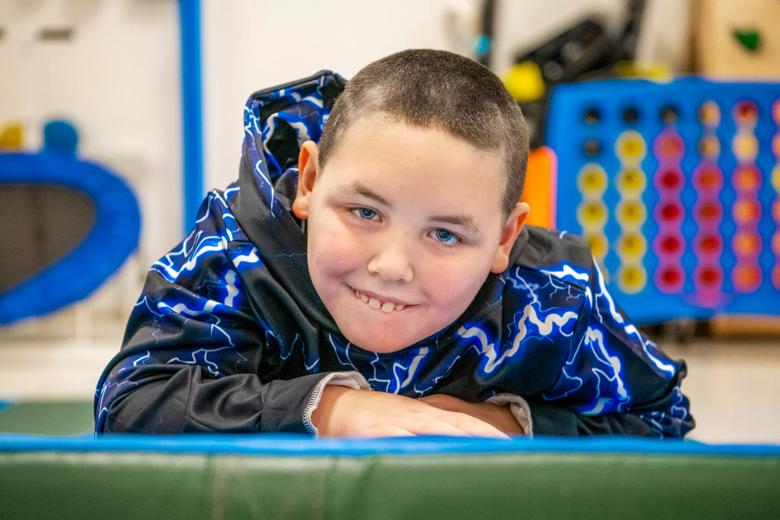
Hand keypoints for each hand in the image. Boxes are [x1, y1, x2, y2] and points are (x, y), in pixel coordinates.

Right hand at [311, 387, 509, 438]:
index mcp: (428, 414)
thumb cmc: (376, 417)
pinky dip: (417, 446)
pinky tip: (430, 454)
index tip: (514, 440)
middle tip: (509, 447)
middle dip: (483, 436)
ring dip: (460, 439)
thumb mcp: (407, 420)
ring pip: (436, 431)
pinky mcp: (380, 430)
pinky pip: (402, 440)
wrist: (338, 406)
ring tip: (481, 450)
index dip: (488, 430)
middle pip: (458, 425)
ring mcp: (401, 423)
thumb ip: (430, 431)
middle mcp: (419, 416)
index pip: (465, 421)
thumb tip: (457, 445)